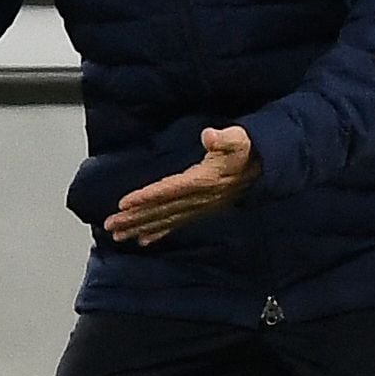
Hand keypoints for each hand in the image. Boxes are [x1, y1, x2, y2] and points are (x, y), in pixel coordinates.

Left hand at [104, 126, 259, 245]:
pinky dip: (159, 232)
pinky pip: (176, 224)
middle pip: (161, 210)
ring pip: (165, 220)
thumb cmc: (246, 150)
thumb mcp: (238, 139)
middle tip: (110, 227)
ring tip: (119, 236)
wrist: (264, 168)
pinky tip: (143, 239)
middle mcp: (198, 199)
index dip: (146, 197)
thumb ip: (225, 138)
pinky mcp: (200, 211)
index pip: (168, 191)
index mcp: (202, 181)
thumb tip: (210, 135)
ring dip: (141, 228)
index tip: (123, 204)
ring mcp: (199, 208)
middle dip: (135, 219)